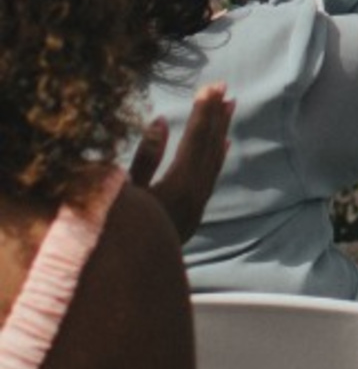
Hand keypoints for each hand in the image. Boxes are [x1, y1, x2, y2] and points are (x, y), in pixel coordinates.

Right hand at [127, 83, 233, 242]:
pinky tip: (223, 146)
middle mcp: (195, 194)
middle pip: (209, 147)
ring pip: (213, 161)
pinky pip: (211, 177)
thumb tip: (161, 122)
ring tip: (229, 108)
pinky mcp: (193, 215)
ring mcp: (196, 206)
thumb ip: (144, 158)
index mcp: (179, 186)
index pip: (195, 140)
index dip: (203, 112)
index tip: (211, 86)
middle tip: (224, 88)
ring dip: (220, 132)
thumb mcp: (124, 194)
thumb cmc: (116, 233)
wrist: (126, 281)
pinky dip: (217, 157)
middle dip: (216, 116)